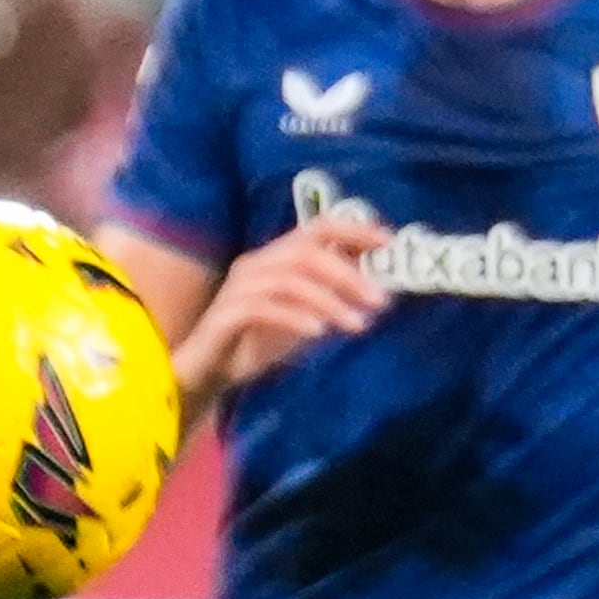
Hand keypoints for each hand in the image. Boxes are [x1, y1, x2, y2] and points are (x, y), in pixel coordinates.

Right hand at [176, 215, 389, 401]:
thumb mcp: (304, 313)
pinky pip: (263, 308)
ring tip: (358, 325)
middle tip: (379, 301)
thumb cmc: (257, 340)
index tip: (388, 243)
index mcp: (275, 257)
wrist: (209, 371)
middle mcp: (255, 264)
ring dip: (329, 301)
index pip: (318, 227)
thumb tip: (377, 284)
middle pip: (306, 253)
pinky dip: (294, 317)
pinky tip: (317, 333)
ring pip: (289, 281)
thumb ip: (331, 295)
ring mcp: (238, 288)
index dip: (355, 230)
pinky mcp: (225, 315)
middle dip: (348, 275)